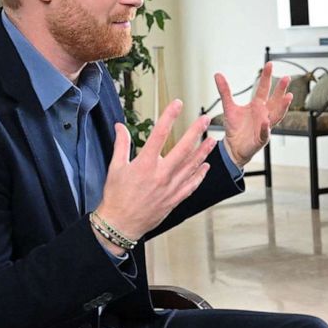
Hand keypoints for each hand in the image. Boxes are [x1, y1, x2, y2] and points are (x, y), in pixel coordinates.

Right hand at [94, 99, 214, 241]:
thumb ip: (120, 144)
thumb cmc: (116, 196)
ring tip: (212, 140)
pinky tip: (205, 166)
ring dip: (203, 152)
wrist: (121, 223)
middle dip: (195, 132)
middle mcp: (161, 174)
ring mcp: (170, 188)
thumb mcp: (115, 167)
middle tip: (205, 120)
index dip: (169, 117)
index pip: (159, 134)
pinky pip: (191, 185)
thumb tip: (120, 126)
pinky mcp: (175, 199)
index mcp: (145, 164)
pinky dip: (200, 175)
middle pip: (183, 149)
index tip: (177, 104)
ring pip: (191, 166)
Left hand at [217, 64, 291, 166]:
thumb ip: (225, 91)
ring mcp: (265, 126)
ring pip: (276, 115)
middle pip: (275, 100)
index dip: (267, 77)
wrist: (233, 147)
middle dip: (281, 89)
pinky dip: (266, 128)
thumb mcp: (229, 107)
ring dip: (282, 107)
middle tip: (287, 78)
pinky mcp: (261, 139)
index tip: (270, 64)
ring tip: (288, 97)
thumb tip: (218, 74)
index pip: (264, 88)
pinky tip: (266, 122)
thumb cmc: (235, 127)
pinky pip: (265, 133)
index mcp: (257, 105)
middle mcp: (264, 114)